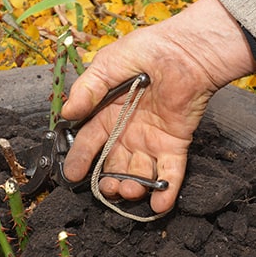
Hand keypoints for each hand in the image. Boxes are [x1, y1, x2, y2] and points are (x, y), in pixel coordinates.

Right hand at [62, 0, 255, 212]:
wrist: (188, 51)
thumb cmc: (149, 49)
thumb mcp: (109, 63)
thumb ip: (87, 88)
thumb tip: (67, 112)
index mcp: (108, 112)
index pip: (89, 141)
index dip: (79, 158)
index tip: (70, 175)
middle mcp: (128, 131)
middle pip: (113, 165)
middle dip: (108, 181)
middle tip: (105, 189)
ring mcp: (151, 139)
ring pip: (138, 173)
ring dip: (132, 188)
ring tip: (128, 192)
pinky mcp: (175, 143)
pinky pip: (170, 172)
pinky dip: (165, 192)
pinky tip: (158, 207)